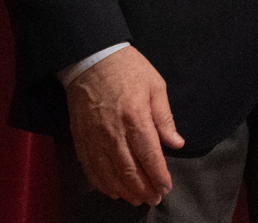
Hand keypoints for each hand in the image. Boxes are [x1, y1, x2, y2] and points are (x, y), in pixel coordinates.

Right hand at [65, 46, 184, 205]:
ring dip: (124, 190)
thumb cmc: (128, 69)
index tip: (166, 187)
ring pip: (108, 173)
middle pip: (128, 170)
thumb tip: (176, 143)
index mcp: (135, 117)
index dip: (158, 175)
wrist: (91, 59)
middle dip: (143, 189)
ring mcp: (94, 137)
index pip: (149, 155)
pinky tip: (112, 190)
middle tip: (154, 199)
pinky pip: (90, 168)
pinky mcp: (80, 138)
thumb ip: (165, 118)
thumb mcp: (156, 86)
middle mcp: (113, 132)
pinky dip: (102, 183)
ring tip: (137, 199)